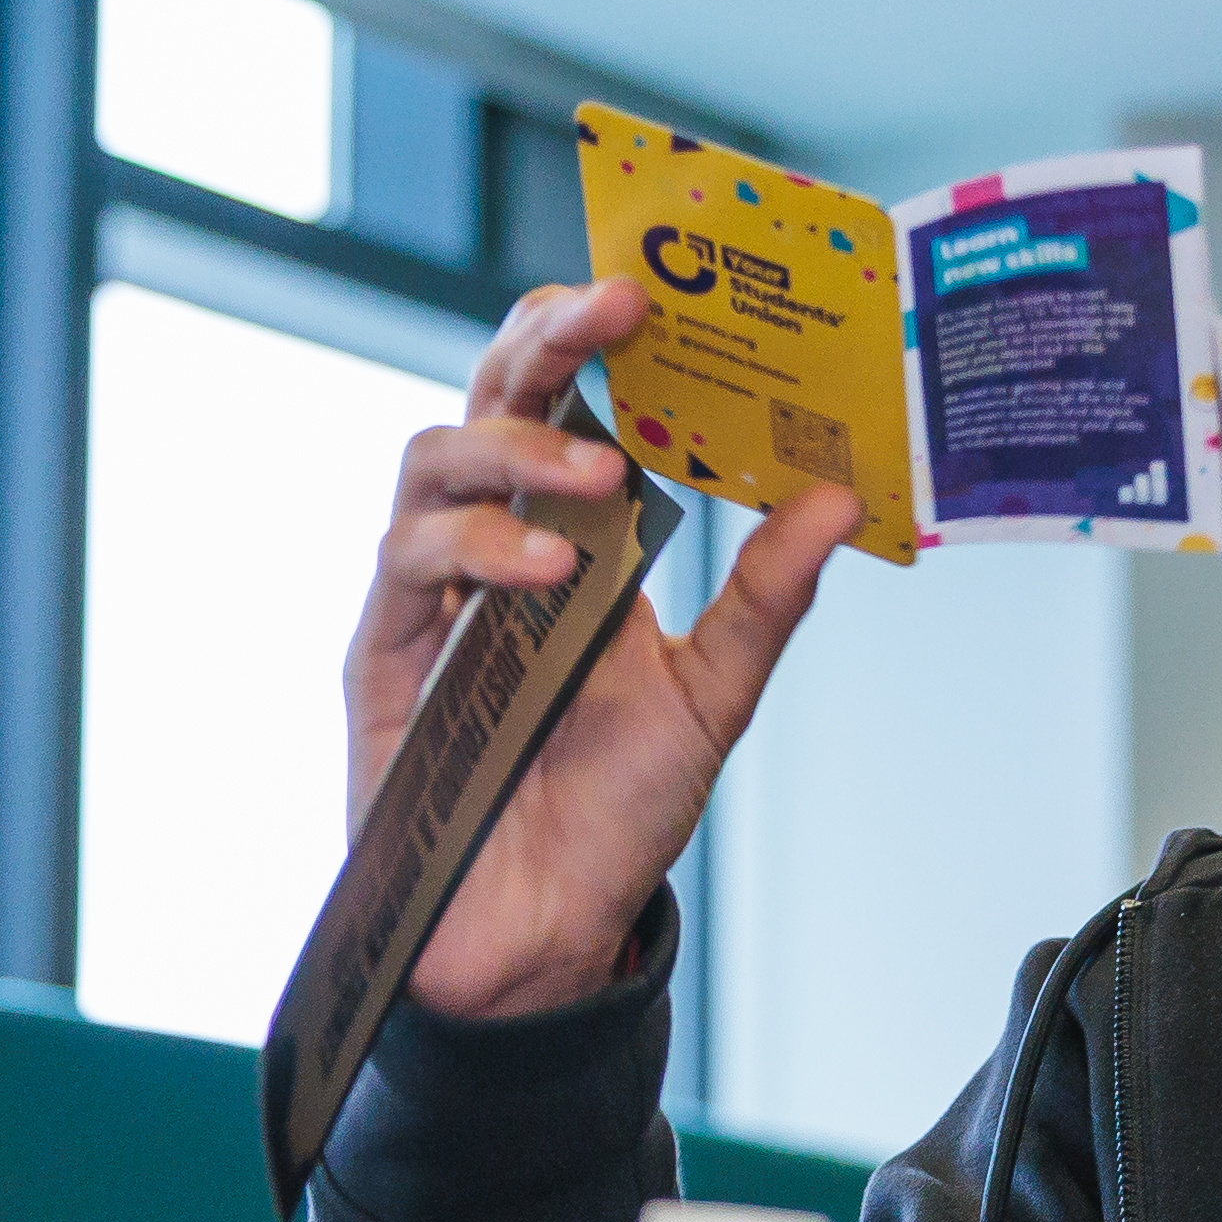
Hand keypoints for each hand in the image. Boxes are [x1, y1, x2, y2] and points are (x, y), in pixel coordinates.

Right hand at [355, 281, 856, 1020]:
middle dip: (545, 337)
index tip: (656, 285)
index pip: (564, 396)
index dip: (590, 332)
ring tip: (596, 476)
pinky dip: (474, 548)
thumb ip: (766, 598)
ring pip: (431, 461)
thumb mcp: (714, 694)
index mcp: (570, 533)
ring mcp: (428, 596)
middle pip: (489, 396)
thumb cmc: (616, 811)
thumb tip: (838, 496)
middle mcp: (491, 545)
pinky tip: (546, 573)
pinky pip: (404, 567)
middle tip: (617, 308)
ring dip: (514, 449)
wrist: (546, 935)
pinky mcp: (383, 659)